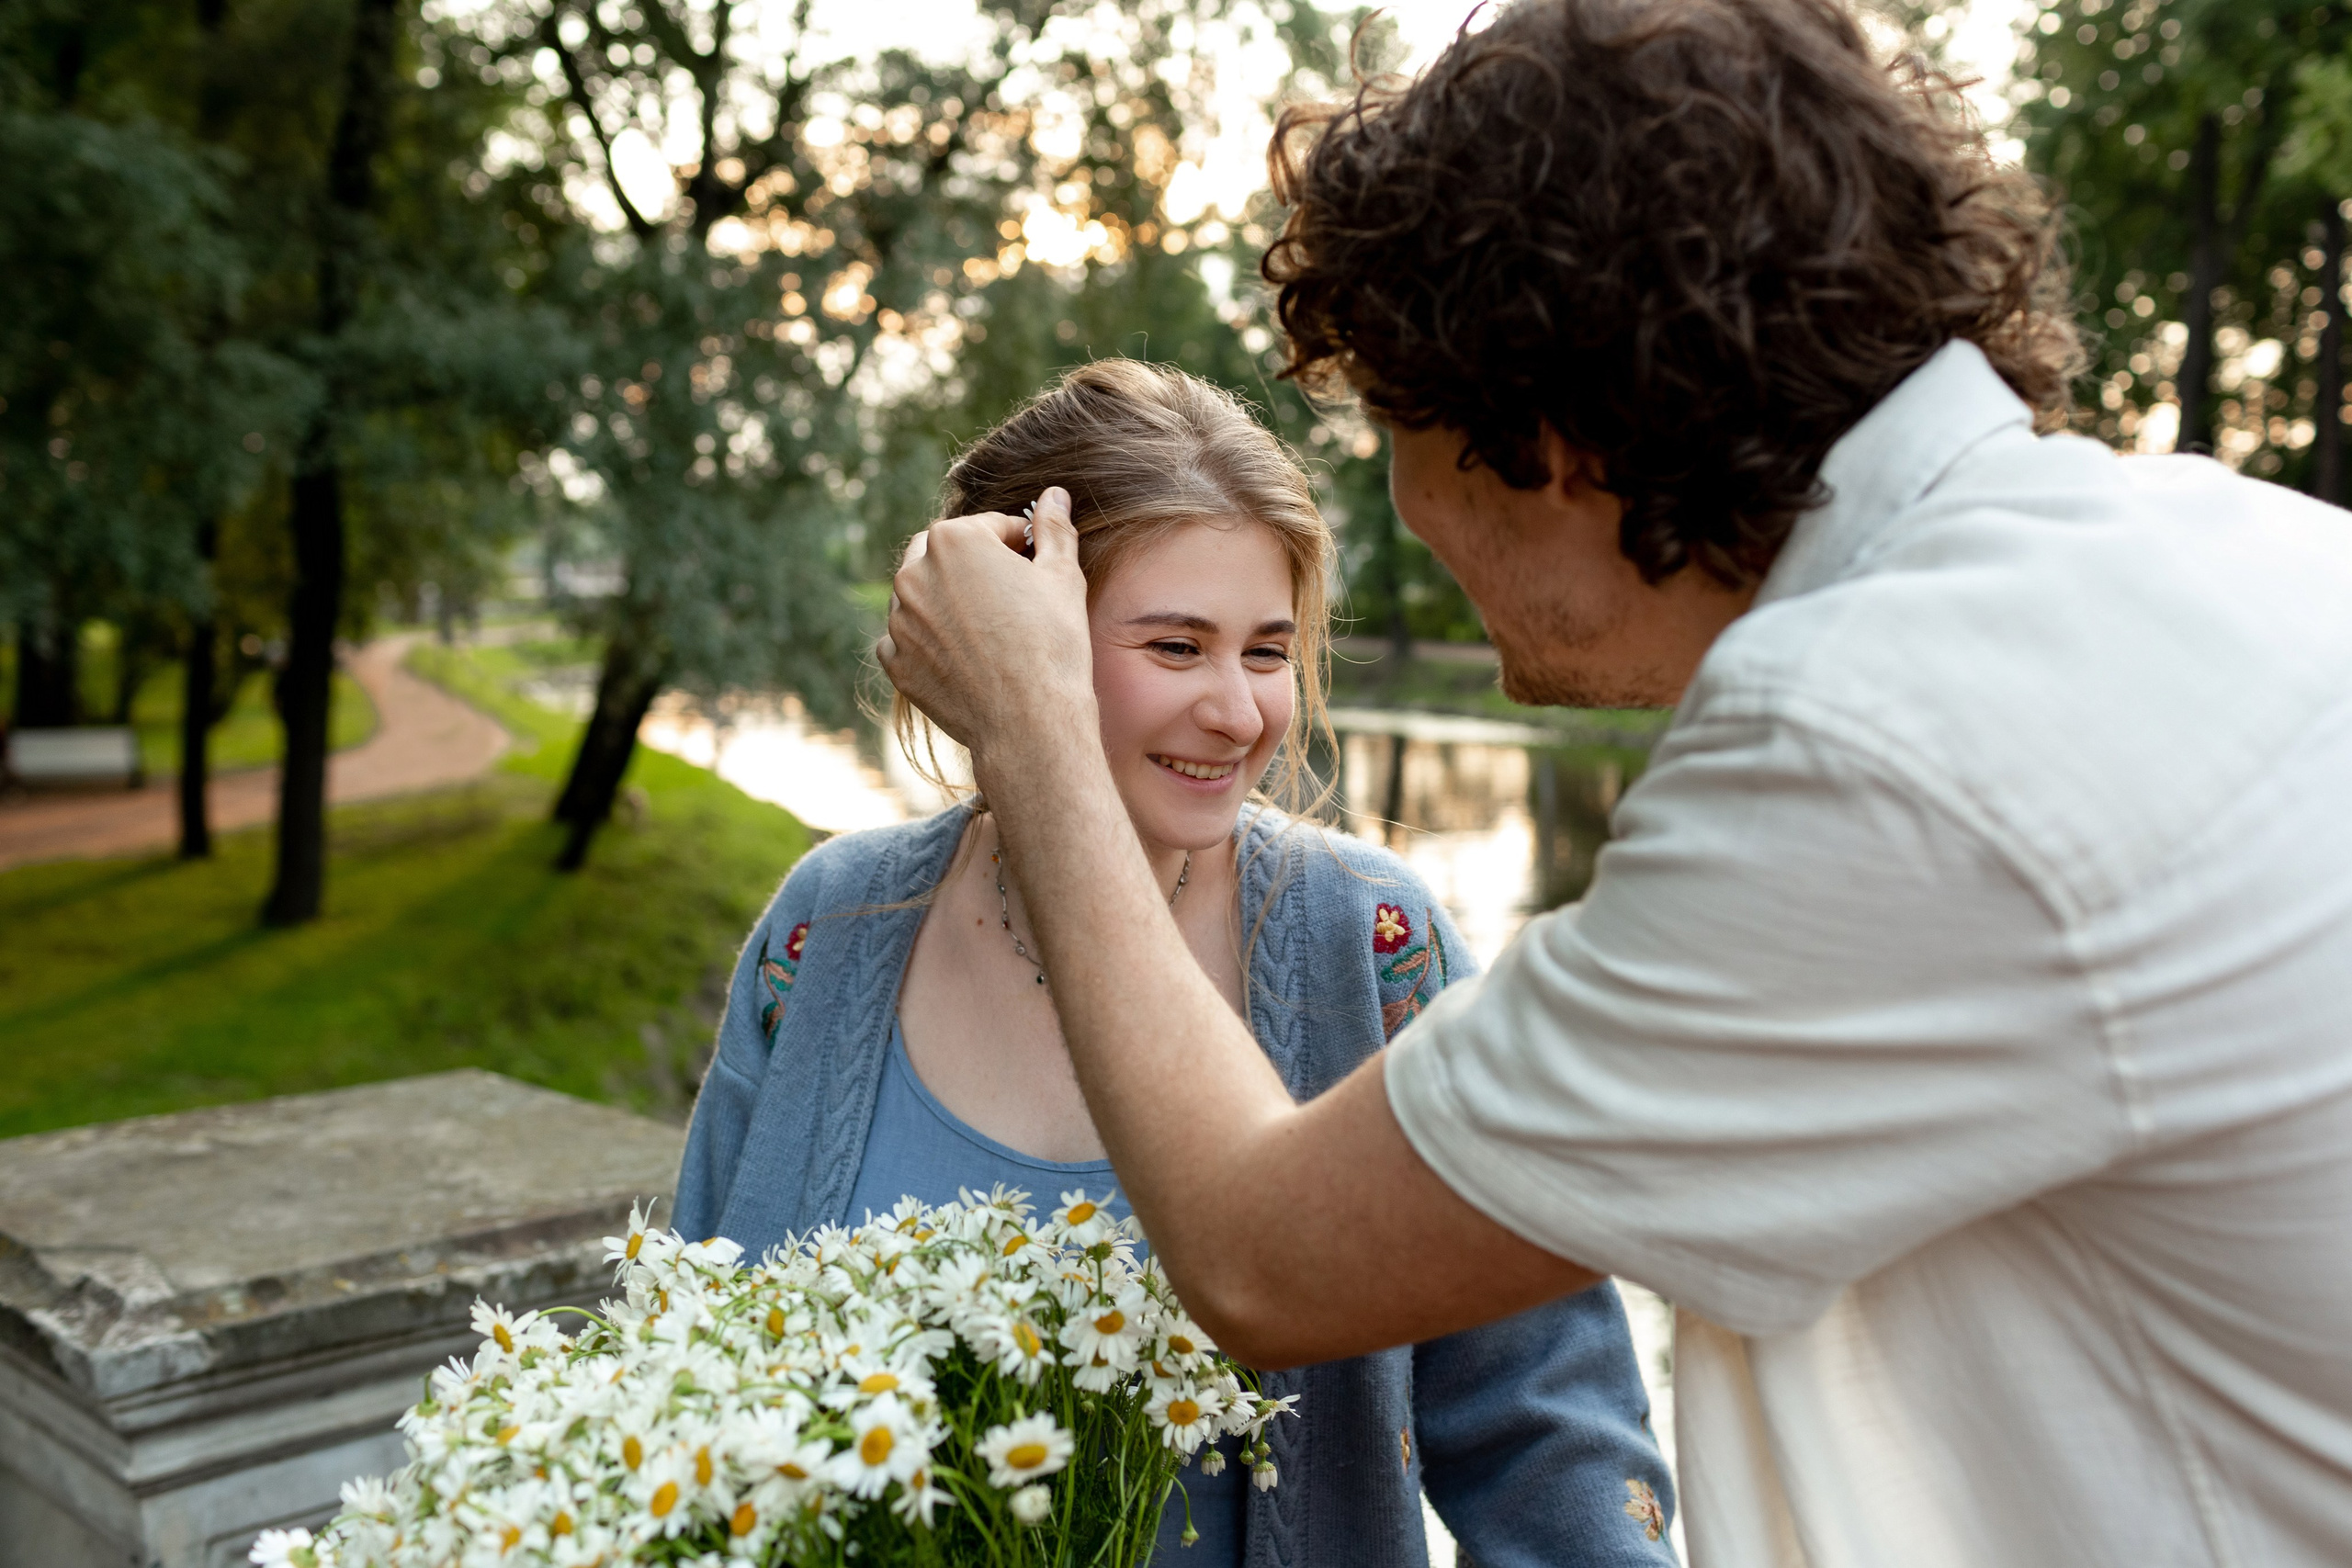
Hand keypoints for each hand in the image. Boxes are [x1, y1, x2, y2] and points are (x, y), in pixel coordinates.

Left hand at [878, 487, 1094, 776]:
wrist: (1029, 721)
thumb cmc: (1052, 644)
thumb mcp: (1062, 576)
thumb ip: (1053, 530)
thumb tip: (1055, 496)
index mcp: (953, 540)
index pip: (988, 527)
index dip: (1018, 545)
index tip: (1035, 567)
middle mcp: (913, 573)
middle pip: (945, 555)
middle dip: (973, 567)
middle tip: (1009, 596)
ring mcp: (898, 620)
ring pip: (922, 596)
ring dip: (949, 602)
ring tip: (989, 630)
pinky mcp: (895, 661)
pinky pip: (907, 639)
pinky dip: (929, 642)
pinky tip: (964, 657)